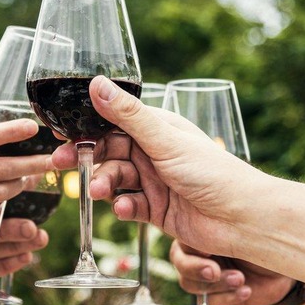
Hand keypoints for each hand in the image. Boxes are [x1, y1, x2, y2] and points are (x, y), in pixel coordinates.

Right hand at [50, 75, 266, 258]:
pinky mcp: (155, 209)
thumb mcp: (165, 140)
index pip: (112, 122)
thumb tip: (96, 84)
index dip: (86, 128)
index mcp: (157, 128)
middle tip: (62, 163)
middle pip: (108, 152)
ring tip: (101, 192)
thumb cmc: (214, 173)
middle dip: (87, 159)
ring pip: (114, 180)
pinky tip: (127, 210)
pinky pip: (128, 205)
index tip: (61, 133)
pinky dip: (123, 208)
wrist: (242, 220)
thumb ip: (128, 115)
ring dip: (104, 185)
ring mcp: (153, 181)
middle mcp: (152, 153)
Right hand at [169, 240, 294, 304]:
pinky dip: (229, 297)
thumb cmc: (266, 240)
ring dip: (216, 284)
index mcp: (201, 233)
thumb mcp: (247, 231)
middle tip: (215, 271)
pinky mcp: (215, 295)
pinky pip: (211, 301)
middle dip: (196, 269)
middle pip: (181, 263)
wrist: (285, 269)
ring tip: (241, 279)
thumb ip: (225, 229)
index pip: (183, 237)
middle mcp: (198, 254)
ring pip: (191, 284)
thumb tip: (209, 226)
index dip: (192, 246)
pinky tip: (246, 290)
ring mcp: (204, 276)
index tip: (209, 249)